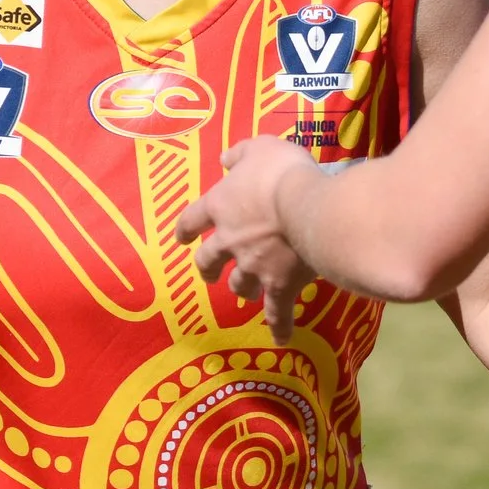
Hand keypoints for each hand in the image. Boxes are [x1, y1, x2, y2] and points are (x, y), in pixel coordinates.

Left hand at [175, 135, 323, 343]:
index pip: (192, 220)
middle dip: (208, 268)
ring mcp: (253, 267)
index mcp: (220, 206)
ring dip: (242, 288)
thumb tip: (224, 159)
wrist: (307, 207)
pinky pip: (278, 312)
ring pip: (240, 286)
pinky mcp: (280, 285)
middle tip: (210, 273)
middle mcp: (229, 241)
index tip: (182, 238)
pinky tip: (281, 340)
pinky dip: (279, 327)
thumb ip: (240, 153)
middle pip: (209, 260)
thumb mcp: (259, 148)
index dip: (185, 229)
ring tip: (248, 292)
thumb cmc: (282, 172)